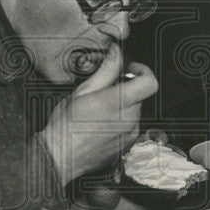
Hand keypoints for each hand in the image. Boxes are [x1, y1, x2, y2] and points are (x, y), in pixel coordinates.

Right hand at [39, 44, 157, 187]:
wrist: (60, 157)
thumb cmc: (65, 125)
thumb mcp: (82, 91)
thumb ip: (105, 70)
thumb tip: (116, 52)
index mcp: (118, 102)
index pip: (149, 83)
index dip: (143, 71)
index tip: (130, 70)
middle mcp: (129, 120)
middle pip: (140, 95)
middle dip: (126, 89)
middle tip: (104, 91)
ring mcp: (129, 135)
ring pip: (135, 111)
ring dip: (122, 106)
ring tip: (98, 111)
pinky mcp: (127, 145)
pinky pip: (130, 126)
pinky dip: (120, 121)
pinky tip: (100, 124)